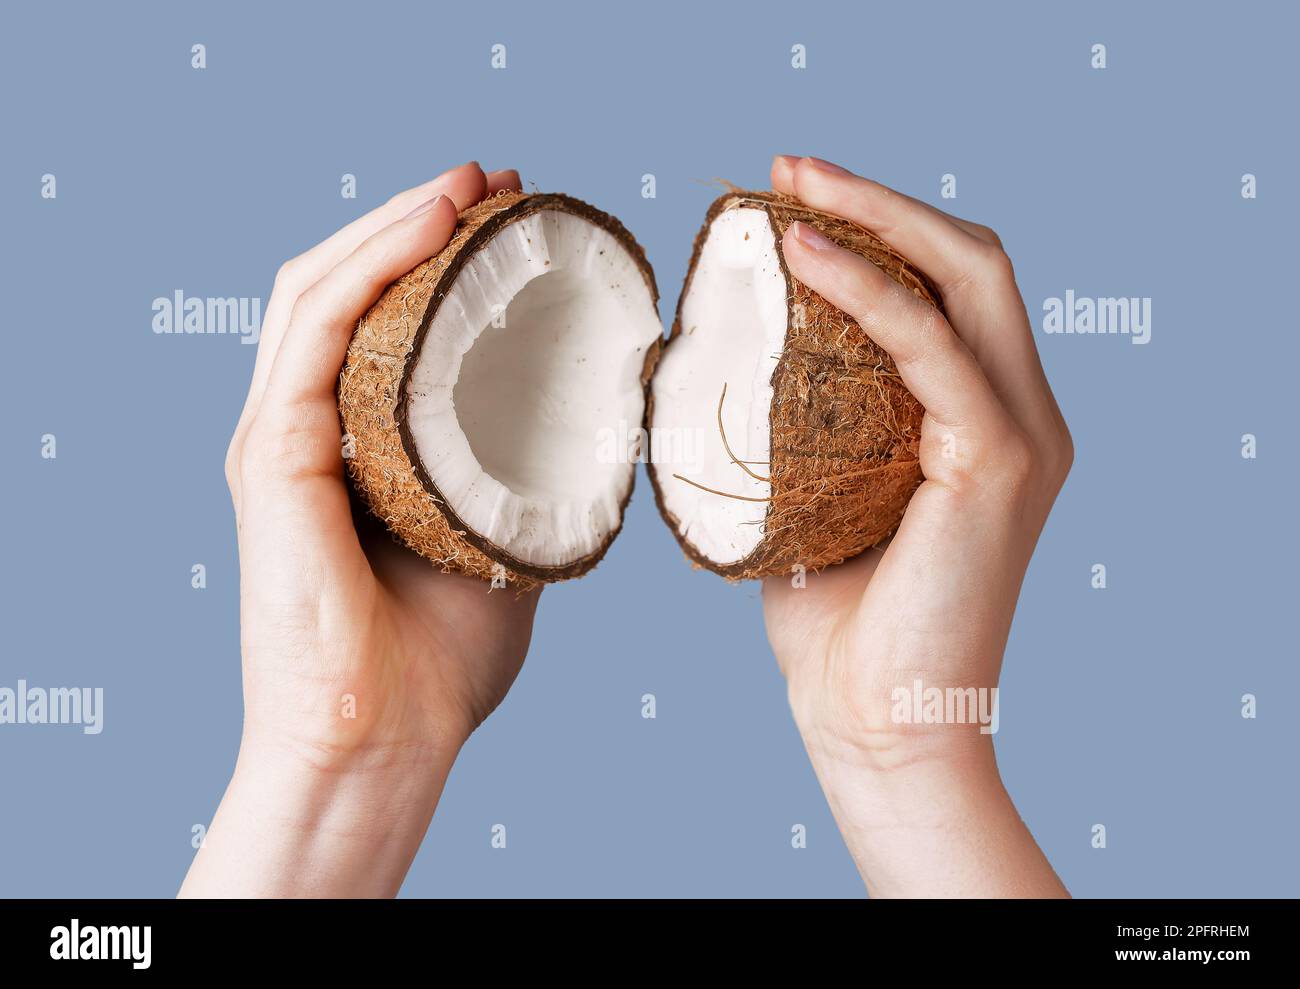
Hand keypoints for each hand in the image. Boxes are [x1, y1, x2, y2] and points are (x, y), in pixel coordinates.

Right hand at [182, 163, 536, 897]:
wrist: (388, 740)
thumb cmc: (440, 664)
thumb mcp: (501, 547)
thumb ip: (523, 491)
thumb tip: (594, 444)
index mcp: (350, 450)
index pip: (378, 322)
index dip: (436, 259)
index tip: (513, 218)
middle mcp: (304, 430)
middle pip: (347, 288)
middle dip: (418, 222)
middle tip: (499, 183)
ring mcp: (281, 440)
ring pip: (321, 291)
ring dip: (394, 223)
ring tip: (468, 185)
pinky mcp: (274, 458)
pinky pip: (316, 333)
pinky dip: (370, 266)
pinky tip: (430, 229)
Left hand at [763, 156, 1071, 896]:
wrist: (870, 724)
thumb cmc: (834, 625)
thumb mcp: (812, 497)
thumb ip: (798, 427)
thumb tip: (716, 362)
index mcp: (983, 423)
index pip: (948, 292)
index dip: (880, 231)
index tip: (790, 199)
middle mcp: (1020, 417)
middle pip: (971, 263)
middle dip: (880, 203)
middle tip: (789, 171)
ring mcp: (1021, 436)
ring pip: (968, 281)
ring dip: (878, 219)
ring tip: (792, 188)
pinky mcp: (999, 463)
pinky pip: (934, 347)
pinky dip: (871, 291)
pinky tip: (806, 254)